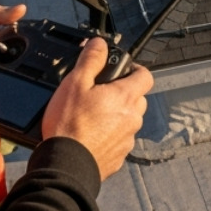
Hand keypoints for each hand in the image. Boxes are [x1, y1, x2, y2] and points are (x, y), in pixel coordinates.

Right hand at [40, 37, 152, 179]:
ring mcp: (127, 139)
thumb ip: (91, 60)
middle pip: (138, 98)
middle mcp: (133, 118)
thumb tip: (100, 44)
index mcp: (126, 97)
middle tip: (101, 94)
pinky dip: (110, 136)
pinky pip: (120, 140)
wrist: (65, 166)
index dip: (134, 70)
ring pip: (129, 120)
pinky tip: (91, 136)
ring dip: (117, 115)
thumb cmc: (69, 126)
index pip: (145, 76)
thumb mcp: (75, 83)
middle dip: (124, 93)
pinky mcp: (119, 156)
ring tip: (93, 117)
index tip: (121, 70)